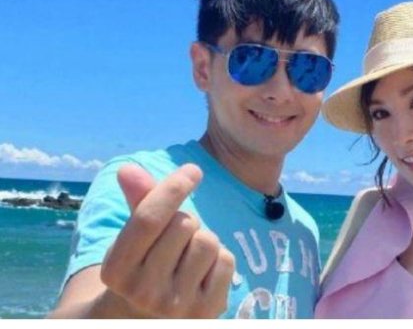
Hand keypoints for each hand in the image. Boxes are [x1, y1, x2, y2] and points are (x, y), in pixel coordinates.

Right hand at [100, 163, 234, 317]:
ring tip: (188, 257)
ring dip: (203, 239)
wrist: (147, 321)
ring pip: (208, 241)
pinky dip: (220, 258)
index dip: (173, 187)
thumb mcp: (132, 240)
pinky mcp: (206, 312)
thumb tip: (128, 168)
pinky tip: (203, 273)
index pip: (149, 218)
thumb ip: (138, 203)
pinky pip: (226, 260)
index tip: (193, 170)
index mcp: (116, 270)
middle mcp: (143, 292)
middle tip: (176, 241)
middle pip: (184, 225)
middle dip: (186, 221)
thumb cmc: (144, 268)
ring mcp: (176, 306)